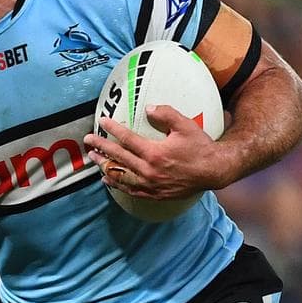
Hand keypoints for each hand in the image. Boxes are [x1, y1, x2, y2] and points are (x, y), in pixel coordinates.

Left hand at [85, 105, 229, 197]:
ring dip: (104, 166)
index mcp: (155, 153)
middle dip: (101, 148)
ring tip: (93, 158)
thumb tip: (147, 109)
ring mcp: (150, 184)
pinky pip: (130, 190)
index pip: (127, 139)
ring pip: (120, 176)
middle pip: (118, 158)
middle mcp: (149, 170)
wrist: (213, 171)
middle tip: (88, 141)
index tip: (102, 122)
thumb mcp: (185, 125)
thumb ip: (166, 114)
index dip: (112, 129)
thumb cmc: (200, 147)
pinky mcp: (154, 194)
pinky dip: (116, 184)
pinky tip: (107, 179)